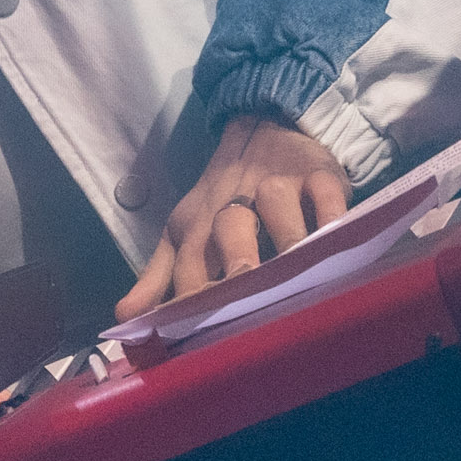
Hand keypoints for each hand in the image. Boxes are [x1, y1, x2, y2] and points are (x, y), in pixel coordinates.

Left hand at [113, 118, 353, 320]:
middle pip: (230, 230)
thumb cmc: (222, 198)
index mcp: (197, 227)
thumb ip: (157, 279)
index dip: (189, 296)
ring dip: (286, 237)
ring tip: (294, 269)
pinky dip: (331, 214)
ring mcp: (277, 187)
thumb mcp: (183, 234)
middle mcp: (233, 206)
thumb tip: (125, 318)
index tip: (191, 330)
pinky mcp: (317, 176)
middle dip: (235, 259)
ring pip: (278, 207)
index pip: (189, 264)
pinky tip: (336, 238)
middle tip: (244, 291)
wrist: (261, 130)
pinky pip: (325, 194)